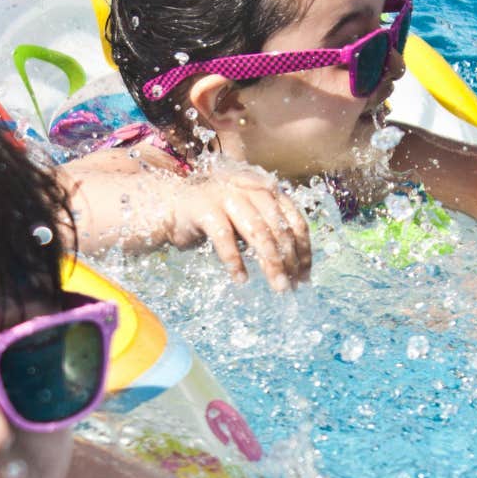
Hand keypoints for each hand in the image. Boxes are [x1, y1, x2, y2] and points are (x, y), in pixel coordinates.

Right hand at [165, 167, 310, 288]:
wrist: (171, 205)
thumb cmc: (214, 216)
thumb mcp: (246, 219)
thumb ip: (268, 230)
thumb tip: (295, 265)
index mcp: (266, 190)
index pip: (295, 221)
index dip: (303, 250)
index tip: (305, 276)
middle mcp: (250, 189)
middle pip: (279, 229)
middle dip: (290, 261)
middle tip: (292, 287)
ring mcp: (228, 197)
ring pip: (259, 233)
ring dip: (271, 264)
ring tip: (278, 287)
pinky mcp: (205, 210)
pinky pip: (225, 239)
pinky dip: (235, 262)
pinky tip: (241, 280)